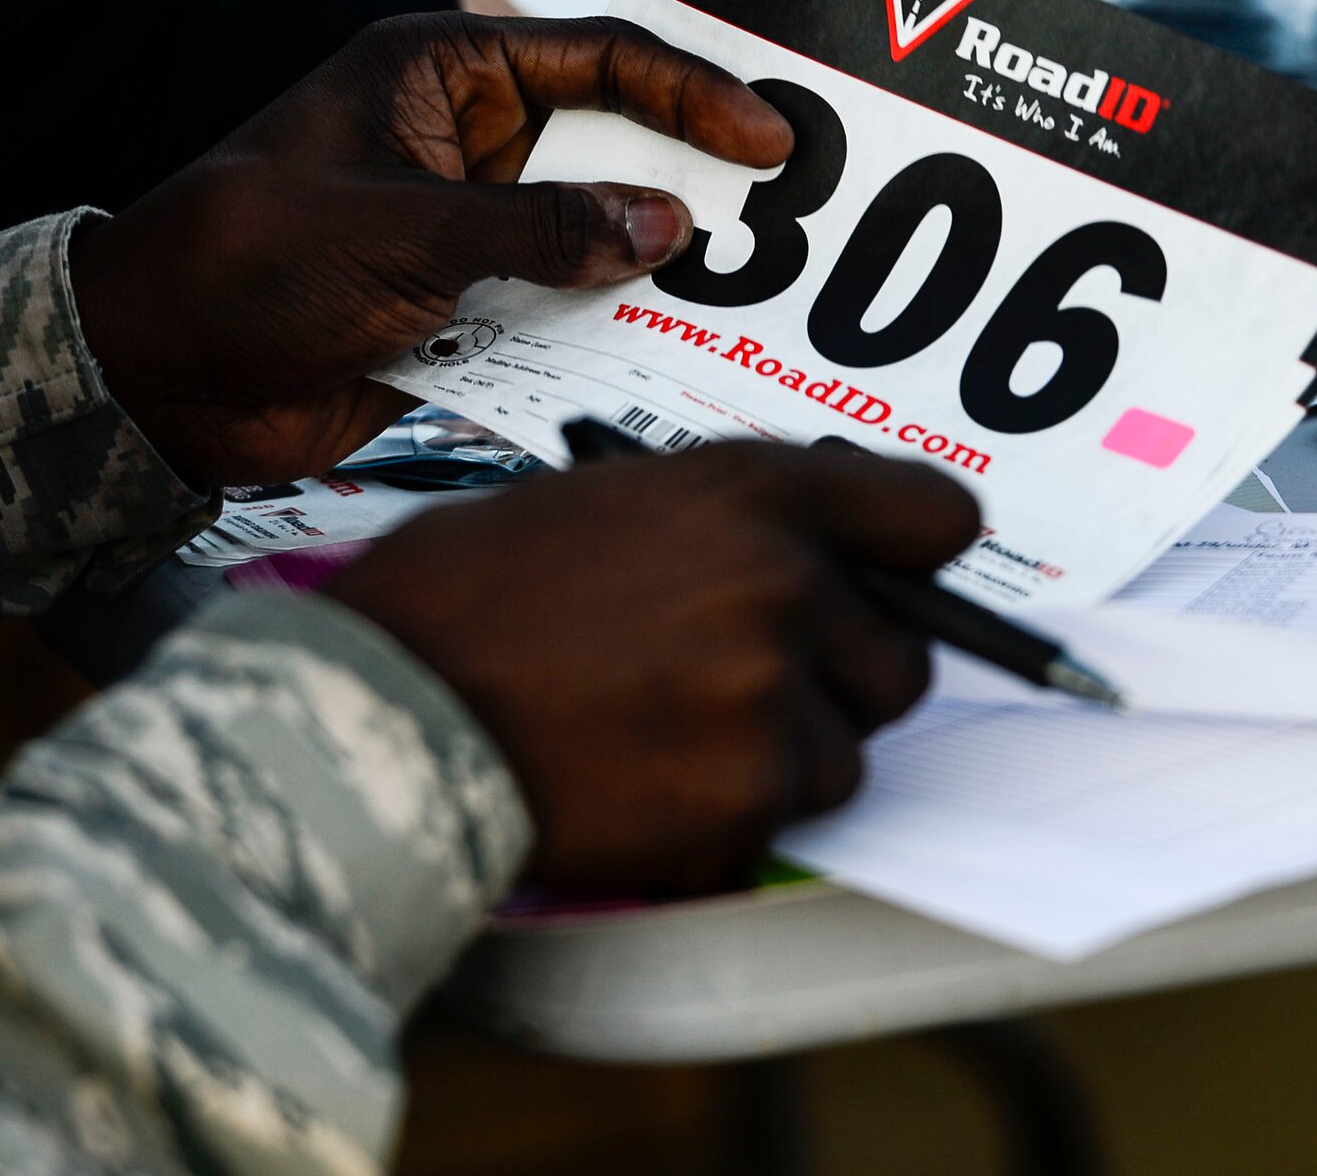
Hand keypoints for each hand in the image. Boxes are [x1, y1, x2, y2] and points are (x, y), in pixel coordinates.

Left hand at [69, 14, 791, 484]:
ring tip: (739, 292)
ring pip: (587, 233)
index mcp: (435, 74)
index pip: (592, 58)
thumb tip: (662, 226)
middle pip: (604, 143)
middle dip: (684, 176)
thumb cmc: (250, 265)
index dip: (689, 91)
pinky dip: (604, 328)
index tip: (767, 135)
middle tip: (777, 213)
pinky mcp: (460, 306)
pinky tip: (664, 351)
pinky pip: (556, 307)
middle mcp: (459, 141)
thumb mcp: (404, 230)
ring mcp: (463, 227)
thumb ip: (540, 228)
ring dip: (649, 264)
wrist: (160, 381)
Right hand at [324, 443, 980, 890]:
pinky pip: (780, 823)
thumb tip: (814, 557)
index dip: (923, 561)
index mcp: (749, 492)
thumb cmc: (465, 599)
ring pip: (847, 756)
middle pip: (903, 662)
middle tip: (738, 692)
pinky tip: (637, 790)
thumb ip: (727, 524)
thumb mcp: (600, 503)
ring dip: (780, 763)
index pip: (932, 516)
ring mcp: (769, 694)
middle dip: (838, 686)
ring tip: (662, 743)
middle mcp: (780, 583)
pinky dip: (726, 824)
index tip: (909, 588)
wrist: (385, 705)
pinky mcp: (745, 797)